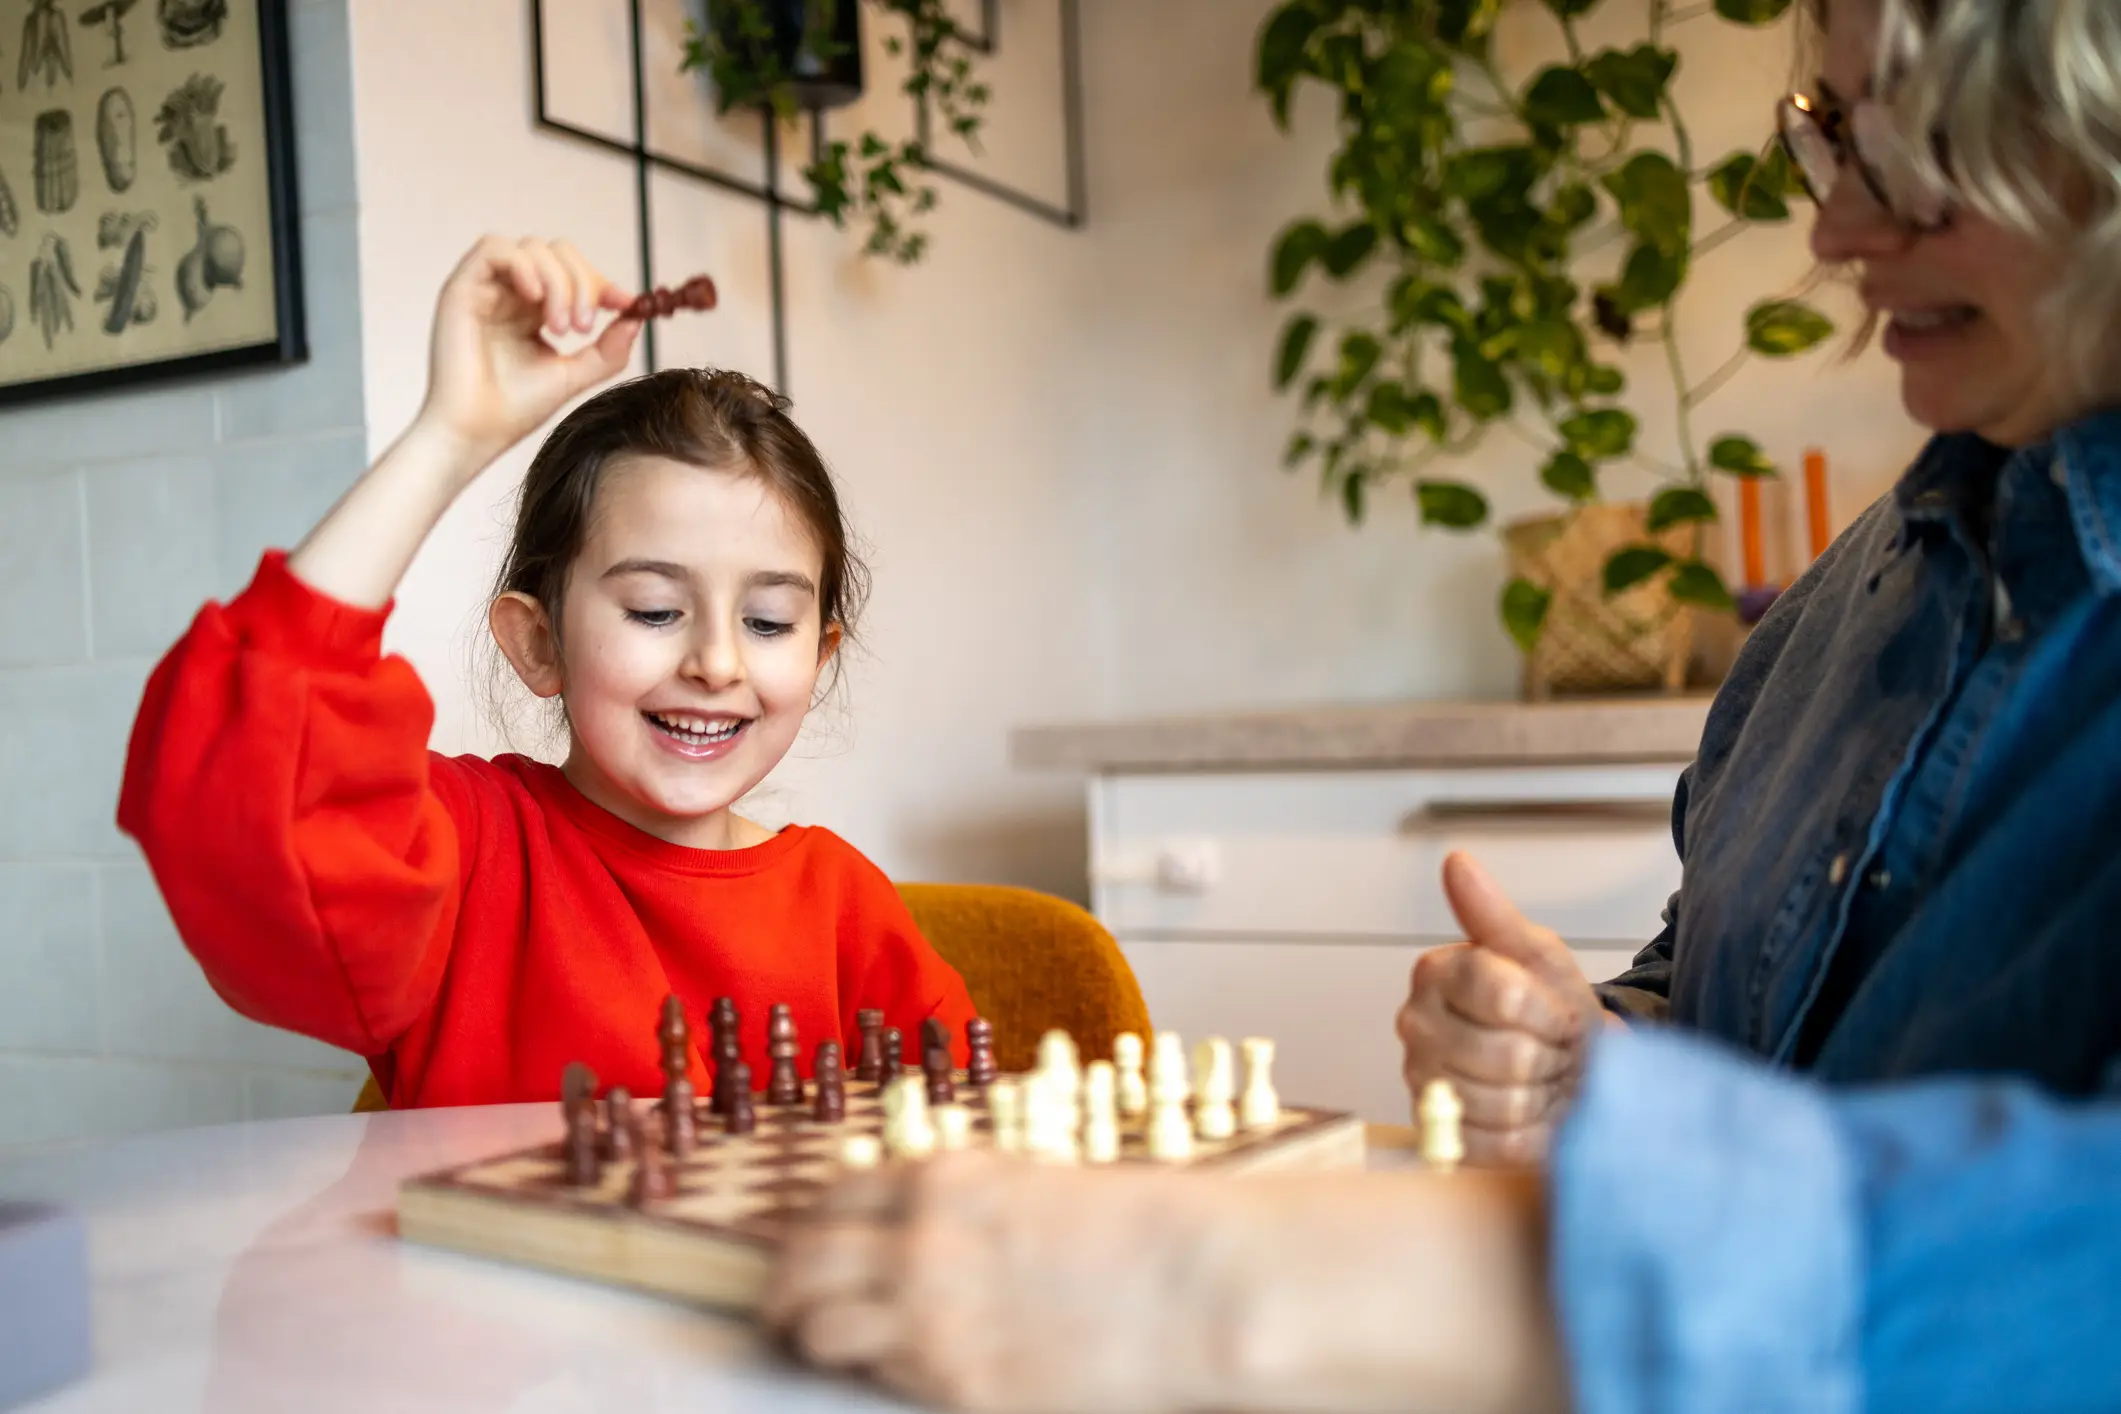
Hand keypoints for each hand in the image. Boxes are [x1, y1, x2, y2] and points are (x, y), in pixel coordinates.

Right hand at [414, 235, 640, 470]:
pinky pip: (493, 248)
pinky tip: (535, 299)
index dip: (601, 282)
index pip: (572, 273)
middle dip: (583, 282)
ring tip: (559, 328)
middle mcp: (510, 295)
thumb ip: (608, 349)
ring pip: (532, 248)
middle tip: (583, 328)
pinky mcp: (461, 288)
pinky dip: (523, 265)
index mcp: (534, 311)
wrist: (475, 432)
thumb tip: (637, 316)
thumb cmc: (516, 409)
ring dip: (558, 281)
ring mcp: (486, 289)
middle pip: (557, 253)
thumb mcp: (574, 375)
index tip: (626, 303)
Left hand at [763, 1152, 1223, 1412]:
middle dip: (785, 1282)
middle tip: (781, 1305)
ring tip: (809, 1343)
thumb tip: (914, 1229)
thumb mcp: (1033, 1187)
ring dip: (807, 1331)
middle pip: (805, 1258)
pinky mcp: (955, 1381)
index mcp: (944, 1180)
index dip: (812, 1225)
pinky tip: (881, 1368)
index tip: (808, 1244)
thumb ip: (965, 1206)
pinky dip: (869, 1369)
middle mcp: (920, 1240)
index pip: (835, 1197)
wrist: (1195, 1285)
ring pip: (817, 1322)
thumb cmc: (1138, 1231)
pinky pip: (877, 1375)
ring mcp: (931, 1313)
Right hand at [1396, 852, 1606, 1165]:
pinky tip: (1529, 1113)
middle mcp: (1414, 1024)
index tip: (1559, 1012)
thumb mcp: (1540, 957)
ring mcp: (1421, 1081)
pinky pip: (1495, 1142)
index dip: (1548, 1012)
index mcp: (1435, 972)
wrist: (1569, 1072)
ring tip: (1542, 1080)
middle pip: (1506, 1055)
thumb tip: (1456, 861)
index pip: (1501, 996)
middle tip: (1553, 1050)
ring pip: (1503, 1102)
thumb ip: (1495, 915)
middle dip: (1550, 1057)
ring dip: (1542, 1096)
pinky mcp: (1437, 1132)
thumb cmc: (1553, 1012)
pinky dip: (1528, 1134)